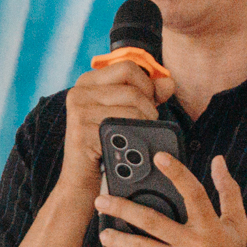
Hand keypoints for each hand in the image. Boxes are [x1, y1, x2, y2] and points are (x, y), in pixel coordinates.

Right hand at [60, 62, 175, 194]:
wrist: (81, 178)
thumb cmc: (105, 143)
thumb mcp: (124, 112)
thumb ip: (147, 94)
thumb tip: (169, 83)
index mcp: (87, 81)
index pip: (127, 67)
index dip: (146, 84)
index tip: (148, 102)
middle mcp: (78, 92)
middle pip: (133, 89)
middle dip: (149, 108)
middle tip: (146, 124)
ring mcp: (78, 112)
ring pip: (133, 107)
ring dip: (145, 123)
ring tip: (139, 135)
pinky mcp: (82, 131)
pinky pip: (126, 126)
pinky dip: (135, 136)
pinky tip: (130, 144)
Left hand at [96, 154, 246, 246]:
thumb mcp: (237, 227)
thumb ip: (228, 192)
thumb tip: (219, 161)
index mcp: (212, 227)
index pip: (194, 193)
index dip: (177, 173)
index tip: (159, 157)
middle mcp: (195, 244)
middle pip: (152, 220)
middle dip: (122, 209)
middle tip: (101, 200)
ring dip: (118, 241)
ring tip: (104, 235)